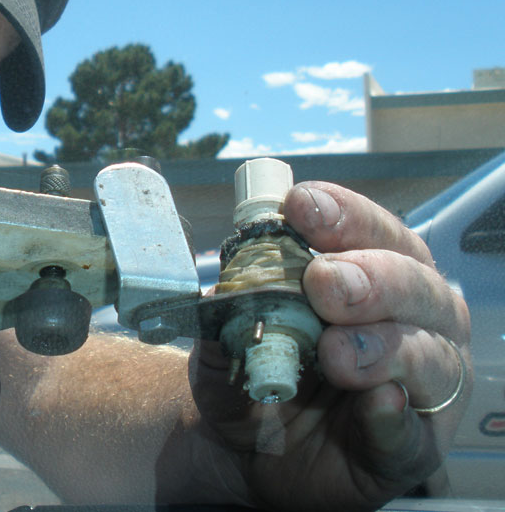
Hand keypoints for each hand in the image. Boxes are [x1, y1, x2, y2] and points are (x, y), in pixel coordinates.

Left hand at [191, 181, 470, 510]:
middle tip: (323, 281)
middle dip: (369, 278)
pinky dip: (394, 415)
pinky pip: (414, 430)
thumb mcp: (228, 332)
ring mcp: (423, 384)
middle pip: (414, 285)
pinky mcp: (413, 445)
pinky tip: (377, 402)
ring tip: (334, 350)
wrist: (241, 446)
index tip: (301, 206)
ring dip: (382, 346)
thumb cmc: (252, 370)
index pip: (374, 231)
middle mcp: (414, 319)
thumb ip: (229, 307)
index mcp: (375, 271)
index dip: (344, 215)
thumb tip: (222, 286)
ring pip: (429, 356)